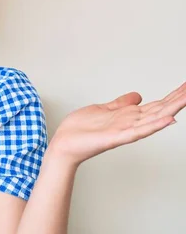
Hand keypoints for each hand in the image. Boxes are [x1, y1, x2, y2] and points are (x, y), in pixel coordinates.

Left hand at [49, 81, 185, 167]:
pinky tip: (168, 119)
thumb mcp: (103, 109)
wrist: (64, 143)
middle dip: (177, 99)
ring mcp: (125, 131)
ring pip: (153, 119)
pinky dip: (154, 125)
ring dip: (171, 109)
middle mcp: (130, 123)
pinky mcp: (116, 137)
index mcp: (128, 116)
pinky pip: (138, 131)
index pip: (156, 104)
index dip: (172, 95)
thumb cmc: (80, 129)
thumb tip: (138, 96)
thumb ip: (121, 104)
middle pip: (160, 109)